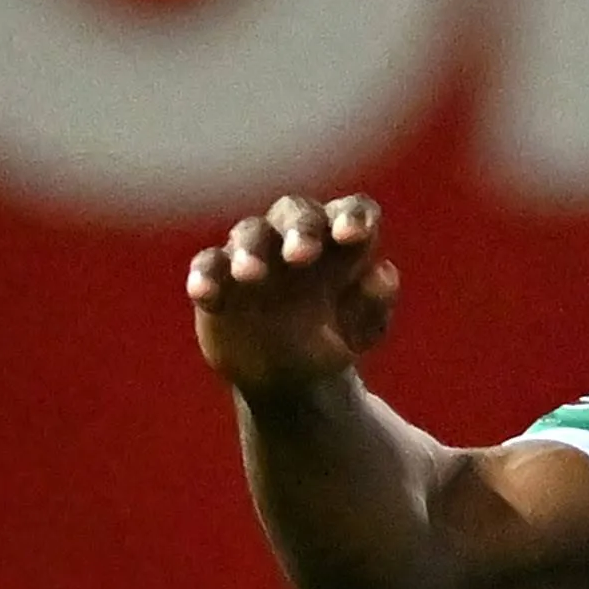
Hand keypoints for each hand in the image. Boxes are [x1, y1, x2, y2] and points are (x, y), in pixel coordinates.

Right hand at [188, 193, 400, 399]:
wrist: (294, 377)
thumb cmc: (333, 337)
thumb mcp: (361, 329)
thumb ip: (374, 303)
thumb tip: (382, 274)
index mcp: (340, 242)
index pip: (351, 211)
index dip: (352, 216)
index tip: (352, 235)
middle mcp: (296, 236)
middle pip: (296, 212)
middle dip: (299, 230)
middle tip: (300, 255)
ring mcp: (256, 254)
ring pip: (250, 234)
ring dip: (250, 250)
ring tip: (250, 275)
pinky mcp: (220, 277)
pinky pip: (209, 266)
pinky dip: (206, 277)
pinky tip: (206, 295)